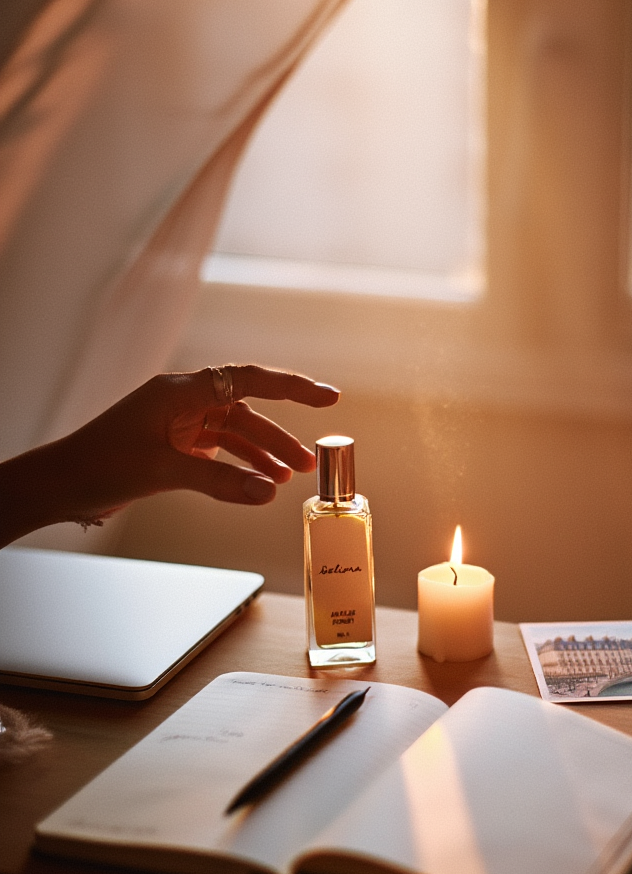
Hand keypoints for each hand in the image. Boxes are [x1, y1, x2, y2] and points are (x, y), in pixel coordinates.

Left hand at [0, 365, 339, 546]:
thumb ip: (221, 481)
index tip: (328, 396)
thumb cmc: (100, 465)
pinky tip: (260, 483)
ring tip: (290, 478)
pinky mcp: (174, 445)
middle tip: (311, 460)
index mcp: (180, 391)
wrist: (60, 483)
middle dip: (280, 435)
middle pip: (246, 410)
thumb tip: (269, 493)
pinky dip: (241, 465)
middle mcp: (183, 401)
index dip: (292, 387)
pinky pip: (219, 450)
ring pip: (235, 433)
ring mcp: (179, 423)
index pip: (248, 380)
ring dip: (263, 454)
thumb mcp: (164, 471)